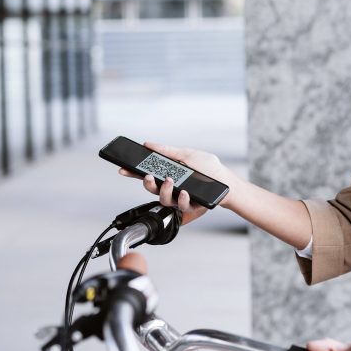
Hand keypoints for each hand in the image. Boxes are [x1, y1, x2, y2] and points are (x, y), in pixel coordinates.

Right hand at [117, 143, 233, 224]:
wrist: (227, 183)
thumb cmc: (210, 169)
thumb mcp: (188, 155)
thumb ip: (168, 151)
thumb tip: (148, 144)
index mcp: (170, 174)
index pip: (148, 174)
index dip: (134, 173)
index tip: (123, 169)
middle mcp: (172, 188)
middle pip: (152, 189)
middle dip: (147, 184)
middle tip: (148, 177)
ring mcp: (180, 198)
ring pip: (164, 200)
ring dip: (164, 190)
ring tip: (169, 181)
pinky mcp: (190, 207)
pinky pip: (182, 206)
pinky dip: (182, 199)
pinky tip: (184, 192)